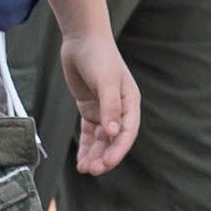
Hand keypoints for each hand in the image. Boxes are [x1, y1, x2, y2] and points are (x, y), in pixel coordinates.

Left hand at [61, 34, 139, 175]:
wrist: (82, 40)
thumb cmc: (99, 57)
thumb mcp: (106, 81)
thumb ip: (110, 106)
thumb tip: (114, 133)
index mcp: (130, 102)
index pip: (127, 132)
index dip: (118, 150)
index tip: (106, 164)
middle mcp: (119, 109)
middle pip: (114, 140)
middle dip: (104, 156)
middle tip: (91, 170)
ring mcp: (104, 109)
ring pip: (101, 139)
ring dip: (94, 154)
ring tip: (84, 168)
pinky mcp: (89, 108)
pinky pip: (89, 133)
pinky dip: (86, 146)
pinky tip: (80, 160)